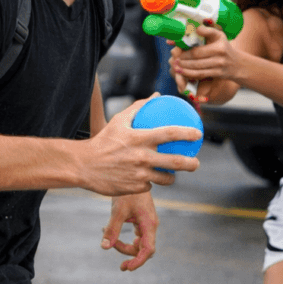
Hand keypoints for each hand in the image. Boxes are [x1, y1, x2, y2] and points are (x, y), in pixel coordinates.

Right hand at [81, 97, 200, 196]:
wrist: (84, 165)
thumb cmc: (103, 140)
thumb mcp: (118, 121)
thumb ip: (139, 107)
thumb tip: (156, 96)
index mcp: (139, 138)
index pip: (170, 133)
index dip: (187, 133)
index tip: (198, 134)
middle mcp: (141, 157)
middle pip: (175, 162)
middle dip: (191, 164)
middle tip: (196, 163)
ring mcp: (139, 174)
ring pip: (166, 178)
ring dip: (172, 177)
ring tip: (174, 174)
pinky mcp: (134, 188)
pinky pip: (150, 185)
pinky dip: (150, 181)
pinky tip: (148, 178)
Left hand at [101, 192, 158, 270]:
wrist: (133, 176)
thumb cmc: (128, 192)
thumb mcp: (118, 211)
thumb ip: (112, 229)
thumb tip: (104, 247)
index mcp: (149, 224)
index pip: (148, 250)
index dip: (138, 262)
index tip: (126, 268)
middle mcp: (151, 226)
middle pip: (142, 249)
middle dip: (128, 253)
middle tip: (110, 246)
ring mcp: (147, 224)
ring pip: (138, 244)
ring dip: (124, 246)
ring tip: (108, 237)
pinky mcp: (141, 221)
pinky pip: (136, 236)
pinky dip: (124, 238)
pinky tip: (110, 231)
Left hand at [171, 26, 234, 85]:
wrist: (238, 64)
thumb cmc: (224, 47)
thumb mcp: (219, 35)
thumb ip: (207, 31)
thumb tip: (195, 28)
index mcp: (219, 44)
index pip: (198, 48)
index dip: (185, 50)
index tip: (176, 49)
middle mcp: (220, 55)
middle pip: (196, 58)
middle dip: (183, 59)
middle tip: (173, 58)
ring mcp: (219, 65)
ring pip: (197, 68)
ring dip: (184, 68)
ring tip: (175, 65)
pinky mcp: (217, 74)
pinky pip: (201, 75)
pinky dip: (190, 74)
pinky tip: (182, 72)